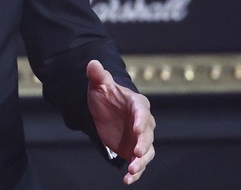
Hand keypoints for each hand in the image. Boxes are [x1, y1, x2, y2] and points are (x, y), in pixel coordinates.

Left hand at [86, 60, 155, 184]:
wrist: (104, 111)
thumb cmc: (105, 95)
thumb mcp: (98, 85)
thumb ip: (97, 75)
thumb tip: (92, 63)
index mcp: (137, 104)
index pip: (142, 111)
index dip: (140, 119)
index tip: (136, 128)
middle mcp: (143, 123)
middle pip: (148, 134)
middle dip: (144, 144)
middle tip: (136, 152)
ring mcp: (140, 138)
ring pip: (147, 152)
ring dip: (141, 162)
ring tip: (132, 170)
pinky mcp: (134, 151)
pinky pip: (139, 163)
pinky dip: (135, 173)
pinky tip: (127, 180)